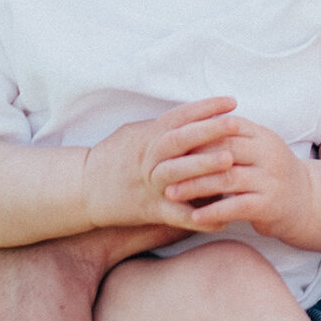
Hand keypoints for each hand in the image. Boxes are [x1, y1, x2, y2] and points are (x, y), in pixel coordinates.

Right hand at [81, 97, 258, 233]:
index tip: (231, 102)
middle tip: (236, 124)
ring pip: (177, 174)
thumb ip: (163, 125)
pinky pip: (177, 215)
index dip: (205, 108)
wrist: (84, 189)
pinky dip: (200, 219)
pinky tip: (225, 218)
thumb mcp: (135, 132)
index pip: (179, 117)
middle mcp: (149, 158)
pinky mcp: (152, 210)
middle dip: (207, 131)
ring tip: (230, 161)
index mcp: (148, 136)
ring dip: (203, 167)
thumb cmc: (113, 157)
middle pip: (178, 140)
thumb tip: (197, 114)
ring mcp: (150, 185)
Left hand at [136, 109, 314, 244]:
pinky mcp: (271, 204)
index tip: (168, 143)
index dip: (196, 135)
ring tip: (171, 193)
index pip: (225, 127)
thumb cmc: (270, 174)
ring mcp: (271, 179)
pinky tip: (195, 217)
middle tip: (162, 168)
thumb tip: (188, 126)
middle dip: (190, 160)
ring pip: (227, 179)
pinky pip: (237, 207)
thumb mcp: (256, 148)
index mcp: (262, 135)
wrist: (307, 202)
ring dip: (196, 186)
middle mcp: (269, 154)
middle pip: (223, 151)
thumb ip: (230, 137)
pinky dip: (214, 211)